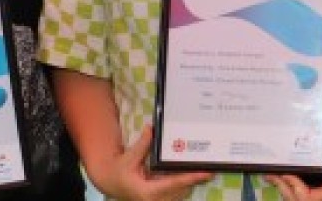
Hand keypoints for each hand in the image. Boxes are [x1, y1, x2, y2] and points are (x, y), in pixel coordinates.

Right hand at [94, 124, 212, 200]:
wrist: (111, 183)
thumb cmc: (118, 171)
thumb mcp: (128, 158)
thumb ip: (142, 145)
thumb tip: (151, 128)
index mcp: (147, 191)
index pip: (174, 183)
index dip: (191, 178)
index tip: (205, 173)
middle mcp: (155, 200)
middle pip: (181, 189)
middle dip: (195, 179)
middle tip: (211, 168)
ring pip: (181, 192)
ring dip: (191, 181)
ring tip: (206, 170)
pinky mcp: (161, 199)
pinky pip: (177, 192)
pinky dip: (185, 183)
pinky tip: (194, 173)